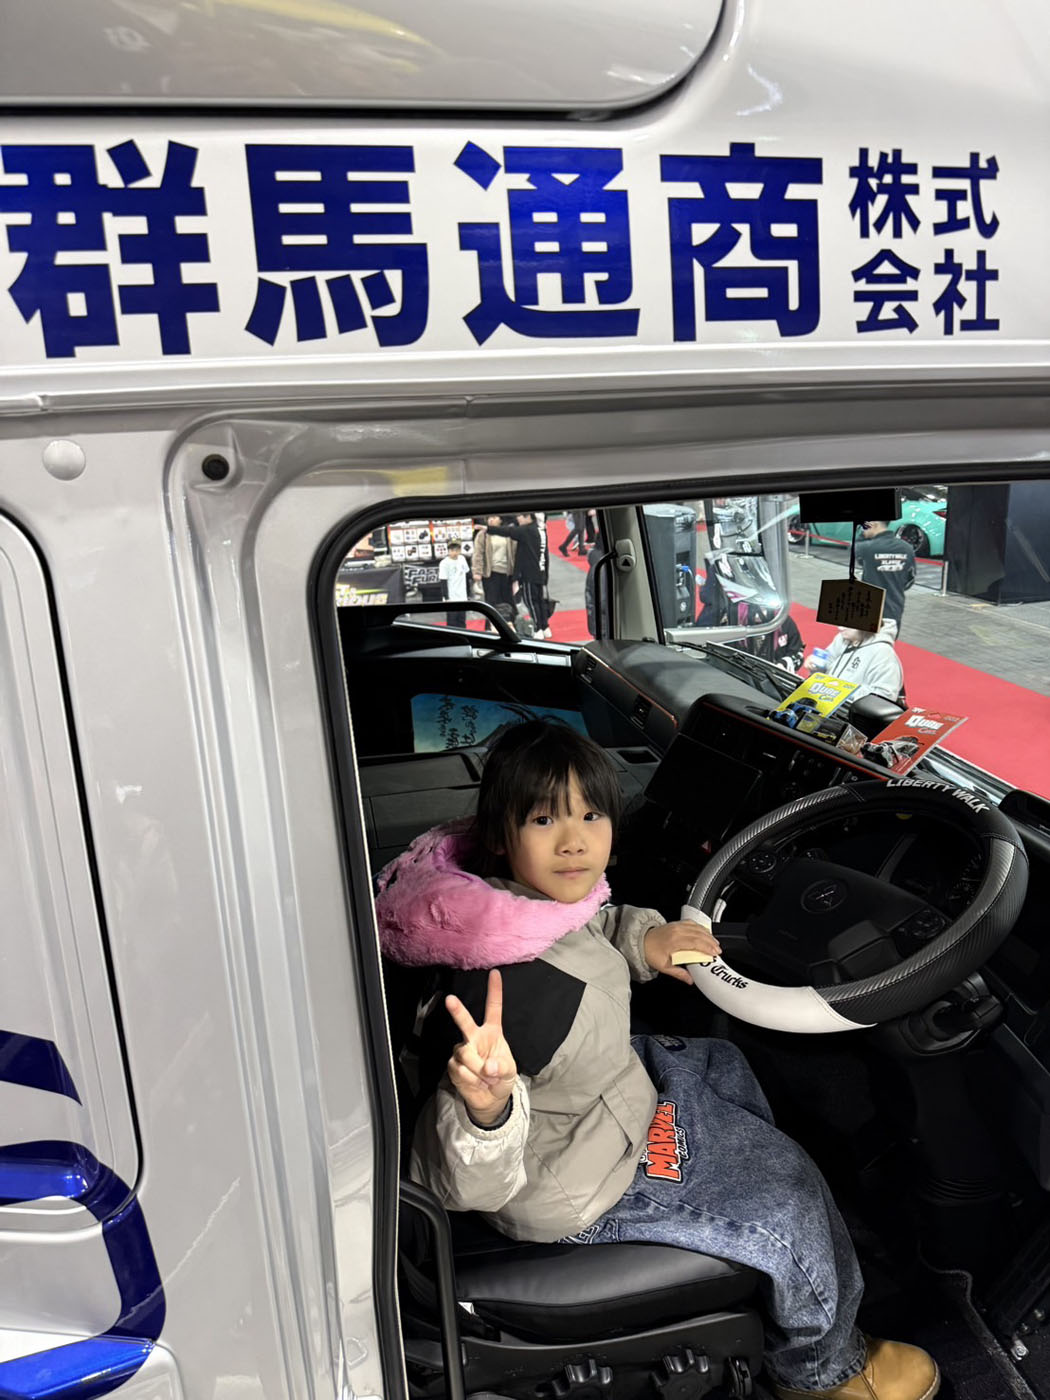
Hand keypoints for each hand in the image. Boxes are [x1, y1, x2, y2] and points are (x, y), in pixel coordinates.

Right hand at [445, 969, 517, 1124]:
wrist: (490, 1099)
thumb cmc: (501, 1078)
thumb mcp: (510, 1072)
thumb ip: (502, 1067)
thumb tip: (489, 1066)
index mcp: (492, 1032)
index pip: (493, 1008)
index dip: (494, 991)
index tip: (494, 973)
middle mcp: (475, 1037)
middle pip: (465, 1022)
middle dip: (457, 1010)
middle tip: (450, 999)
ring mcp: (462, 1050)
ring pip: (465, 1054)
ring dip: (478, 1070)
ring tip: (487, 1079)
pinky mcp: (452, 1065)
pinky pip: (460, 1070)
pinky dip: (472, 1080)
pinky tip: (477, 1083)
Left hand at [644, 920, 722, 984]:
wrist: (640, 941)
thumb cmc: (650, 952)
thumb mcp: (663, 967)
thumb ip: (678, 973)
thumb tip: (690, 980)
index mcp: (674, 941)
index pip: (695, 942)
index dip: (707, 948)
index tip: (715, 954)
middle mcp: (676, 931)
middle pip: (698, 934)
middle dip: (710, 942)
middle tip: (718, 950)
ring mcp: (676, 925)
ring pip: (696, 928)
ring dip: (707, 935)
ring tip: (715, 943)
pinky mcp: (676, 923)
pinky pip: (691, 923)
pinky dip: (700, 928)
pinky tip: (705, 932)